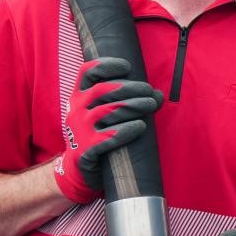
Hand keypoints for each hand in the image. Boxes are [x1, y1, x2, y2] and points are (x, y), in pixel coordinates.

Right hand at [53, 57, 162, 202]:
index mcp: (79, 96)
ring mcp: (79, 130)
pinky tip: (140, 127)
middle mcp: (76, 110)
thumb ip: (128, 100)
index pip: (87, 72)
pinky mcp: (86, 150)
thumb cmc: (99, 133)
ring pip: (108, 112)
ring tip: (152, 104)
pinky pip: (108, 138)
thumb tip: (159, 94)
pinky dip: (126, 131)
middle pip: (103, 90)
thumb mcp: (106, 113)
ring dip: (133, 106)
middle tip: (149, 91)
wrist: (80, 169)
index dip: (106, 65)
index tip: (127, 67)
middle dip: (130, 88)